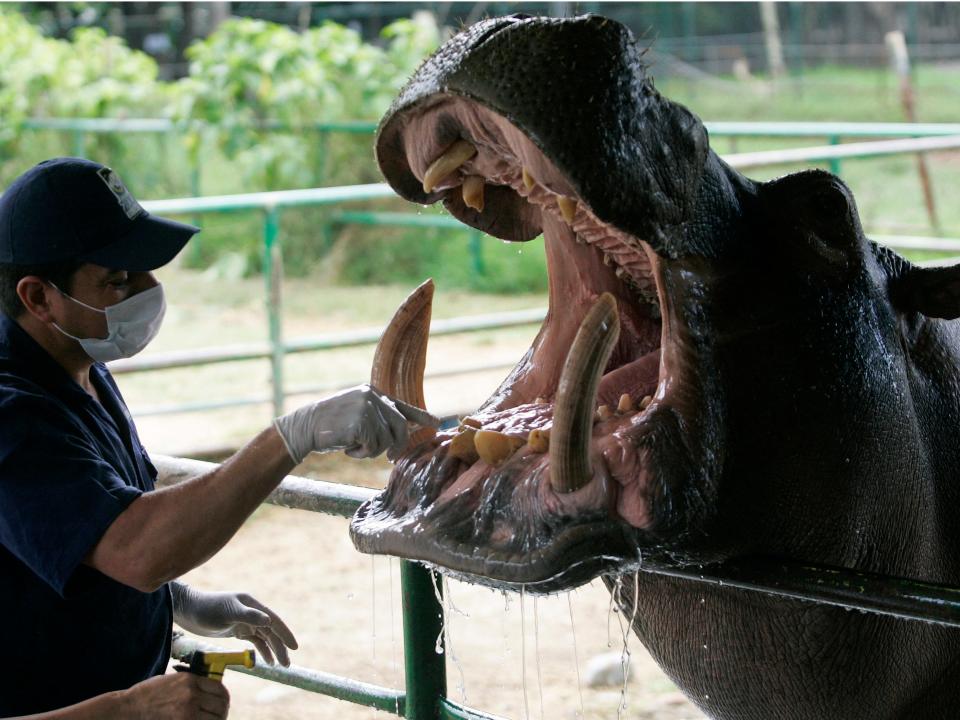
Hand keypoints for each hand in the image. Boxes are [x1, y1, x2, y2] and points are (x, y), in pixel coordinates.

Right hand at [122, 673, 228, 719]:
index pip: (220, 689)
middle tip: (219, 717)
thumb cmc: (148, 694)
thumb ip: (193, 685)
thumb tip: (210, 692)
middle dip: (222, 712)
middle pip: (221, 705)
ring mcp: (187, 710)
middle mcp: (192, 694)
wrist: (129, 708)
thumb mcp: (173, 680)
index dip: (224, 699)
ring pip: (215, 718)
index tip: (222, 704)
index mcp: (191, 680)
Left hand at [172, 584, 297, 665]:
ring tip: (280, 665)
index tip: (294, 647)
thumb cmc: (207, 609)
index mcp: (252, 605)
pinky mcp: (238, 629)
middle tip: (286, 664)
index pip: (273, 620)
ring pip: (264, 637)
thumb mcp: (228, 612)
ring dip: (273, 650)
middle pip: (271, 631)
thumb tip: (269, 620)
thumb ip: (249, 616)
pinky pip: (254, 641)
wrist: (189, 611)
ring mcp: (245, 621)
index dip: (285, 633)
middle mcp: (252, 612)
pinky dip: (261, 650)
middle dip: (280, 647)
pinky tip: (266, 661)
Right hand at [273, 383, 439, 461]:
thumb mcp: (358, 414)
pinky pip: (373, 446)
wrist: (305, 426)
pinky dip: (361, 453)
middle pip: (400, 427)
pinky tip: (347, 447)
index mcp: (374, 393)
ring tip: (354, 446)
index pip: (403, 406)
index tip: (437, 422)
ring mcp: (367, 408)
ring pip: (386, 440)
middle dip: (397, 446)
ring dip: (372, 451)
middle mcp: (373, 397)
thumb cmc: (331, 425)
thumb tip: (405, 430)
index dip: (421, 416)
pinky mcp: (360, 422)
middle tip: (391, 458)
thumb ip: (379, 418)